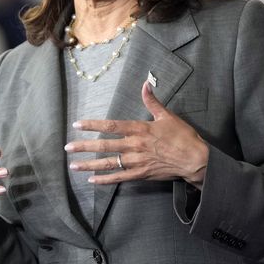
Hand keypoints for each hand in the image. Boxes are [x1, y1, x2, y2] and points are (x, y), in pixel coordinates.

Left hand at [66, 81, 208, 188]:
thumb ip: (152, 101)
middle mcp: (134, 145)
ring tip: (73, 165)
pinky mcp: (140, 174)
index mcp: (139, 129)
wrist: (195, 160)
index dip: (92, 125)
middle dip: (84, 147)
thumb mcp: (167, 116)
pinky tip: (92, 180)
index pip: (111, 126)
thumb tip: (145, 83)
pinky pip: (119, 177)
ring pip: (108, 163)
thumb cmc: (183, 136)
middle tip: (67, 148)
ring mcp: (136, 161)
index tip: (77, 125)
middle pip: (104, 146)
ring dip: (89, 164)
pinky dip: (104, 180)